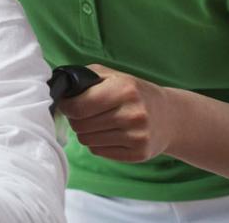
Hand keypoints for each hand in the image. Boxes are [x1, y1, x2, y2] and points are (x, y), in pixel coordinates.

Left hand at [56, 64, 175, 161]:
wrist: (169, 116)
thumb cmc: (133, 92)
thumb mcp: (113, 76)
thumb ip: (85, 78)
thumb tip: (59, 88)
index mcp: (124, 89)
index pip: (79, 106)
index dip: (66, 106)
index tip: (66, 104)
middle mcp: (133, 113)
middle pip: (80, 125)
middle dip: (76, 119)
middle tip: (85, 113)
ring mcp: (137, 136)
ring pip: (87, 140)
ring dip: (86, 132)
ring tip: (98, 122)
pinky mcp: (138, 154)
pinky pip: (98, 152)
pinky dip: (97, 143)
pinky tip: (109, 134)